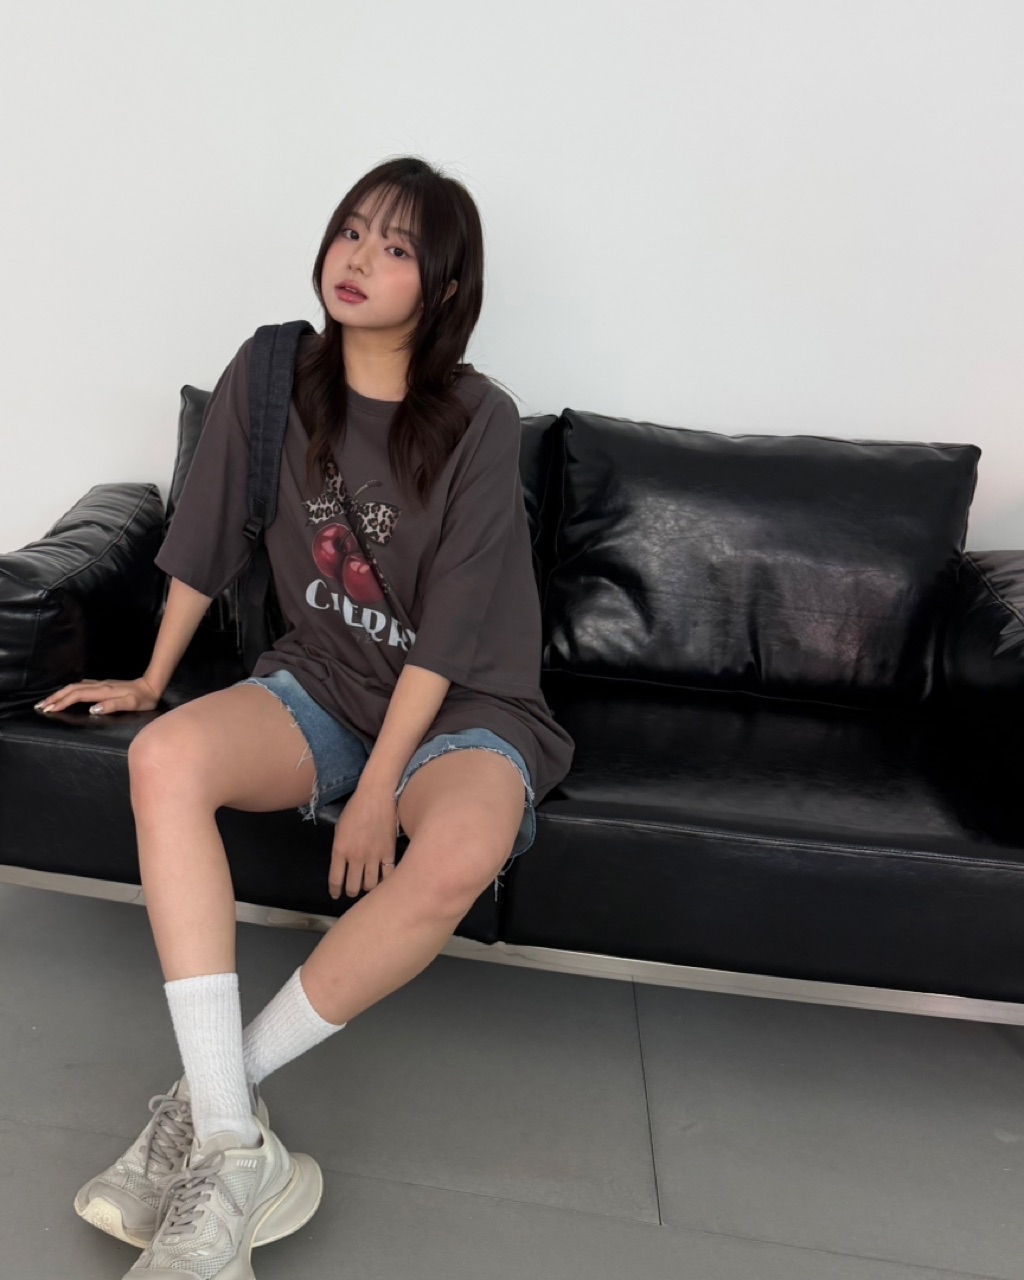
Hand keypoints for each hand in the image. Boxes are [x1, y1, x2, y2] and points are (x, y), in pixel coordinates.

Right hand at [35, 676, 160, 716]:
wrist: (151, 686)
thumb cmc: (143, 699)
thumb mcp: (131, 704)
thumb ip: (113, 705)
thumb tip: (93, 709)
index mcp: (103, 692)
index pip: (77, 696)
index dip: (62, 702)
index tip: (49, 709)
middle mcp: (99, 686)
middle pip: (72, 689)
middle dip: (55, 697)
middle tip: (40, 706)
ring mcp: (101, 684)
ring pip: (75, 686)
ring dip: (60, 693)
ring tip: (48, 701)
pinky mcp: (103, 685)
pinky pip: (81, 686)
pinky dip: (70, 690)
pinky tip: (67, 693)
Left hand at [328, 784, 399, 899]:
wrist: (376, 795)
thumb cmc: (355, 808)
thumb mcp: (339, 828)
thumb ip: (340, 848)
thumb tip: (344, 864)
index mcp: (340, 850)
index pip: (336, 880)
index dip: (335, 891)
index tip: (336, 895)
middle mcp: (356, 857)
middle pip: (353, 887)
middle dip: (351, 891)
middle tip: (353, 890)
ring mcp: (374, 856)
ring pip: (370, 885)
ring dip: (367, 888)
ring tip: (368, 885)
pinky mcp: (389, 852)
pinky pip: (388, 875)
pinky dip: (385, 881)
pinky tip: (384, 881)